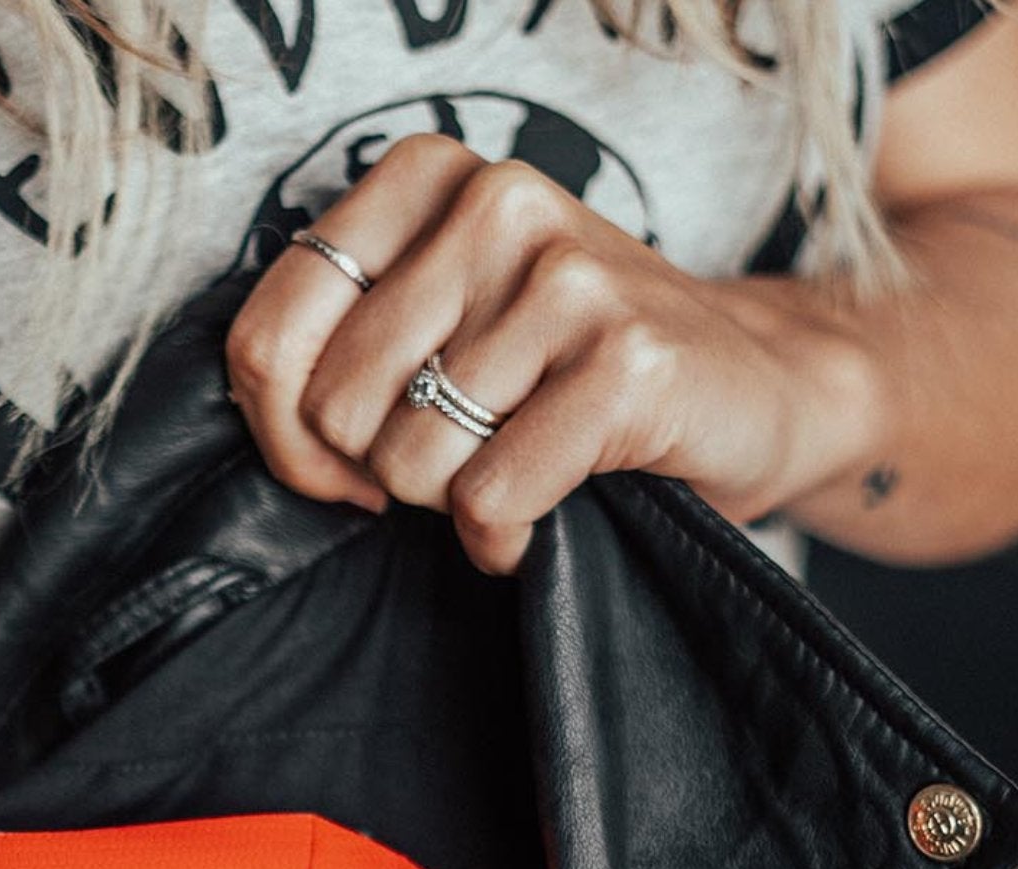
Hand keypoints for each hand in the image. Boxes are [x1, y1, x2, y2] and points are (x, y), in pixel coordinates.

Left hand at [224, 134, 878, 572]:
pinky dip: (503, 539)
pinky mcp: (626, 360)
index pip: (266, 335)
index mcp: (425, 180)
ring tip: (517, 467)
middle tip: (454, 463)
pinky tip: (547, 511)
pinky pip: (489, 498)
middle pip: (334, 411)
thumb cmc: (571, 371)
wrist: (755, 383)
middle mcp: (494, 204)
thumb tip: (262, 422)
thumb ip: (343, 346)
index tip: (337, 468)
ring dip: (453, 504)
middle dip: (379, 474)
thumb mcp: (444, 323)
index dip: (282, 436)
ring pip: (410, 463)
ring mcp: (566, 276)